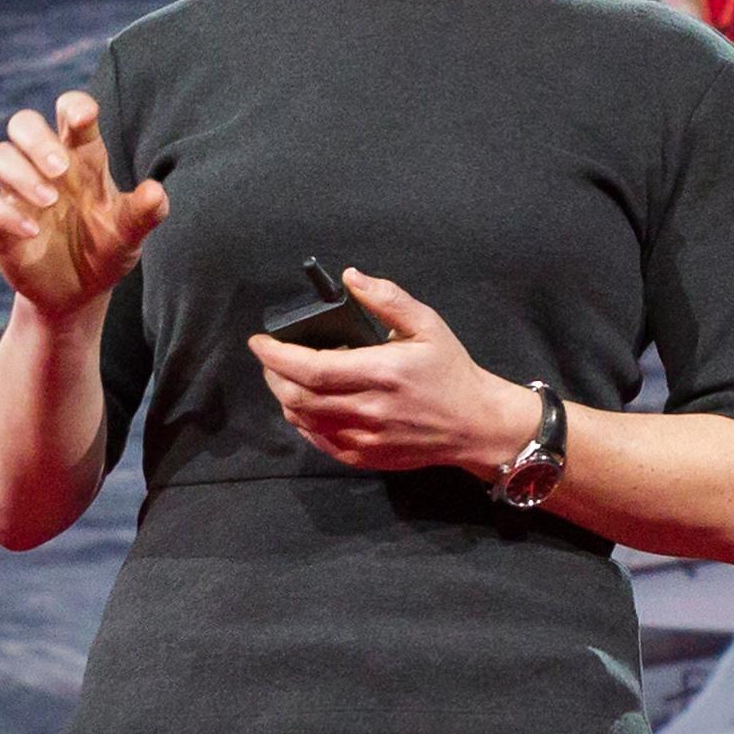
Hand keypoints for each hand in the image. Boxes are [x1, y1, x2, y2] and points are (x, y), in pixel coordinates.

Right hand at [0, 90, 168, 322]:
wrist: (80, 292)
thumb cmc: (108, 249)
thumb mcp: (130, 234)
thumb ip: (145, 213)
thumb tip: (155, 191)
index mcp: (83, 158)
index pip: (71, 113)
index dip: (74, 107)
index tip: (84, 117)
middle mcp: (46, 167)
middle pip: (24, 123)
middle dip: (37, 139)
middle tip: (60, 169)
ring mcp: (19, 191)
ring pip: (0, 155)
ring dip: (22, 174)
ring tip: (50, 202)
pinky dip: (5, 212)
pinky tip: (32, 231)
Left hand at [247, 268, 518, 472]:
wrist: (474, 424)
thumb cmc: (450, 372)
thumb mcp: (427, 324)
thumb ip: (387, 299)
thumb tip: (350, 277)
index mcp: (383, 372)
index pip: (312, 368)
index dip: (277, 356)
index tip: (260, 342)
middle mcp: (370, 409)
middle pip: (297, 397)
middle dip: (273, 375)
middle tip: (271, 357)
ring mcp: (365, 438)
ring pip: (303, 420)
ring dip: (284, 397)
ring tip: (286, 377)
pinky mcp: (364, 457)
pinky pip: (318, 440)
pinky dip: (302, 420)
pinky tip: (307, 404)